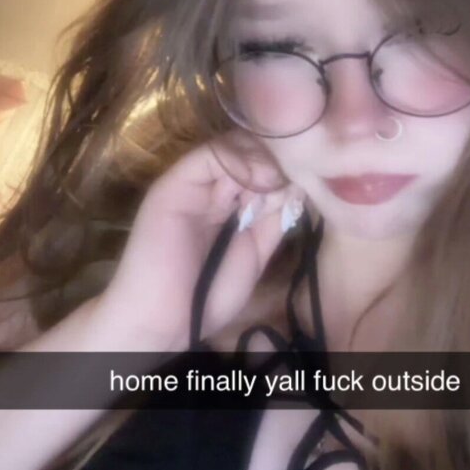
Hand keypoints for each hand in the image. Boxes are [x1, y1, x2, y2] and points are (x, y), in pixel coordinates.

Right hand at [89, 131, 306, 350]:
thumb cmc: (207, 295)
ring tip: (274, 185)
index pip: (261, 170)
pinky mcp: (174, 183)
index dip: (285, 172)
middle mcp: (211, 190)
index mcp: (229, 206)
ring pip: (232, 149)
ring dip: (261, 162)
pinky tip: (257, 182)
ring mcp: (192, 185)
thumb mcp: (255, 254)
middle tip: (292, 183)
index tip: (304, 187)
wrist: (165, 320)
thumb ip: (273, 221)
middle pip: (249, 155)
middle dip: (276, 165)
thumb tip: (297, 185)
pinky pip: (209, 156)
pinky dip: (239, 162)